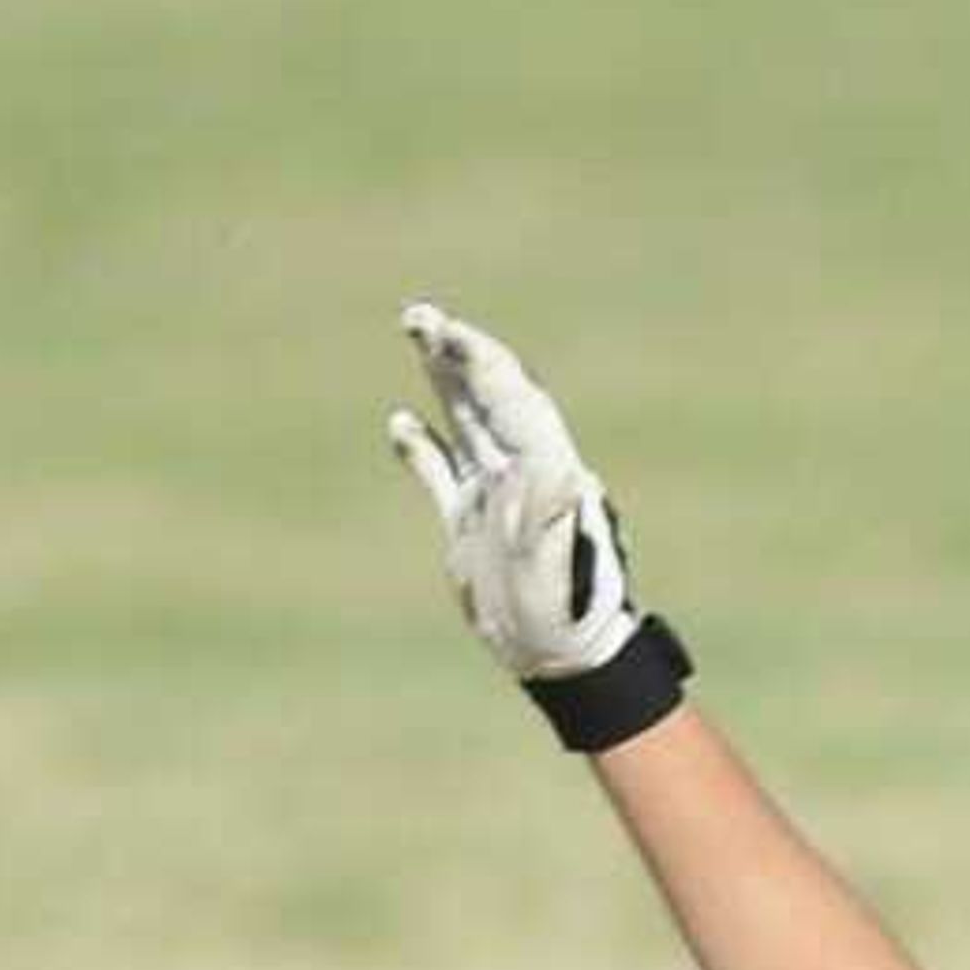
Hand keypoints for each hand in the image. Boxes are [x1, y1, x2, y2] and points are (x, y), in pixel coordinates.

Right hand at [386, 302, 648, 682]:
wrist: (560, 655)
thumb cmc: (570, 615)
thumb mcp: (564, 570)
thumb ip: (558, 523)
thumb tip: (564, 475)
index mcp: (543, 468)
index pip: (509, 398)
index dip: (480, 361)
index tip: (448, 332)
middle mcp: (517, 471)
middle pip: (485, 394)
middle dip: (456, 352)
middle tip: (422, 314)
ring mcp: (490, 494)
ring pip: (463, 420)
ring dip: (441, 377)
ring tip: (419, 332)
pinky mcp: (467, 525)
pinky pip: (440, 473)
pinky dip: (421, 447)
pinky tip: (399, 422)